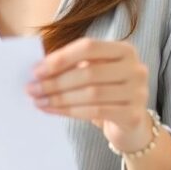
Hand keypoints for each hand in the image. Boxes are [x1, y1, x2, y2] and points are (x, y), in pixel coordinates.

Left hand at [27, 38, 152, 152]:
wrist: (130, 123)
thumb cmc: (106, 90)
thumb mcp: (93, 71)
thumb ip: (72, 65)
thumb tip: (38, 69)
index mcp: (125, 49)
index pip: (88, 47)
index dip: (60, 58)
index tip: (36, 70)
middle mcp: (136, 68)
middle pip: (89, 72)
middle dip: (55, 81)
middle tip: (32, 89)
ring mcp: (138, 92)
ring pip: (91, 94)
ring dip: (59, 98)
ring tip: (39, 101)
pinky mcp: (133, 115)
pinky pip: (96, 112)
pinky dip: (70, 111)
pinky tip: (53, 111)